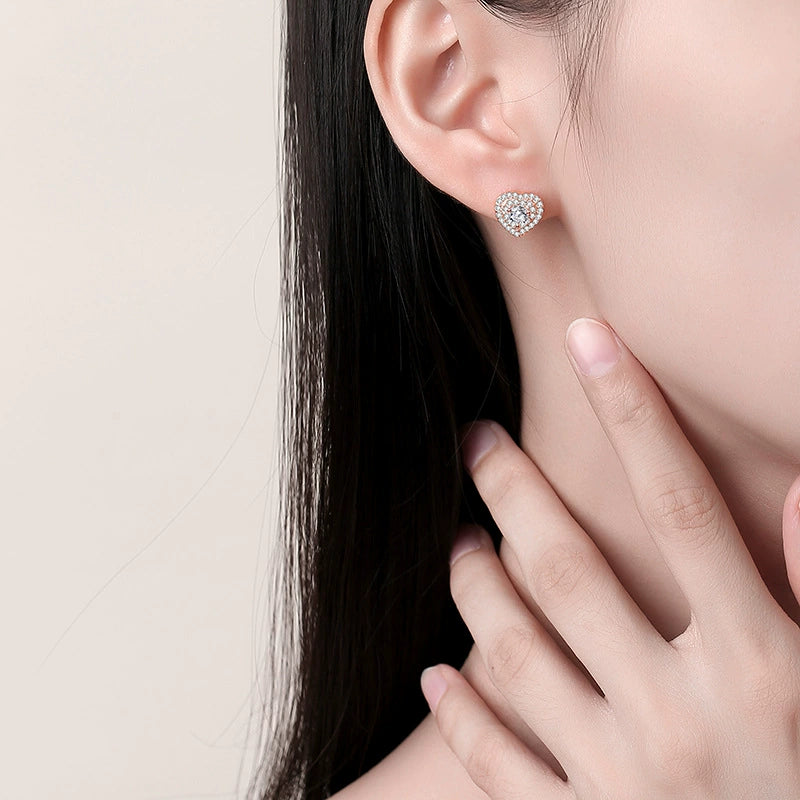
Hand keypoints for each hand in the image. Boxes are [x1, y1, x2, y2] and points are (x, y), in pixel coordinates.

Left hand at [419, 317, 799, 798]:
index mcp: (759, 668)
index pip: (681, 506)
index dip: (634, 411)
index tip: (588, 339)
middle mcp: (679, 717)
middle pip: (570, 569)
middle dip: (516, 489)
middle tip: (476, 437)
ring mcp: (620, 783)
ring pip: (515, 655)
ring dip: (475, 586)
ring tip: (456, 541)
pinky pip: (499, 766)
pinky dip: (463, 714)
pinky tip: (436, 672)